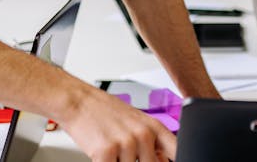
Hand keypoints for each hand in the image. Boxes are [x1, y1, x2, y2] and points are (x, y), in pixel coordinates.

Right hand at [58, 86, 174, 161]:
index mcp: (154, 127)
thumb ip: (152, 142)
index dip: (176, 159)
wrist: (79, 101)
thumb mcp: (137, 122)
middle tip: (124, 152)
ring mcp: (126, 143)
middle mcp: (143, 135)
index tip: (164, 160)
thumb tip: (163, 160)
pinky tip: (101, 154)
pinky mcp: (106, 151)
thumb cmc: (106, 112)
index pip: (177, 151)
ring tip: (112, 149)